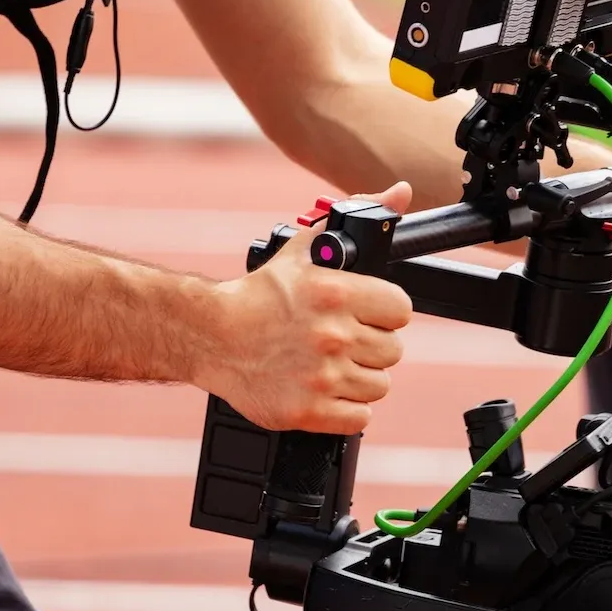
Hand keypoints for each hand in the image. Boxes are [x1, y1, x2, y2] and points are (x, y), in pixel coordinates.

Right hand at [197, 183, 414, 432]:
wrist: (210, 335)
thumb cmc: (261, 294)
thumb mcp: (307, 246)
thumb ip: (359, 214)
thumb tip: (401, 193)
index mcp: (338, 293)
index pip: (401, 311)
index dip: (384, 313)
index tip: (366, 314)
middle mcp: (333, 335)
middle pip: (392, 351)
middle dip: (370, 345)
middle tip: (341, 340)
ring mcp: (321, 376)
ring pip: (379, 385)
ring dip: (359, 377)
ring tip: (329, 364)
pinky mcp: (308, 410)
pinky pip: (360, 417)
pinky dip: (346, 408)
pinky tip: (324, 389)